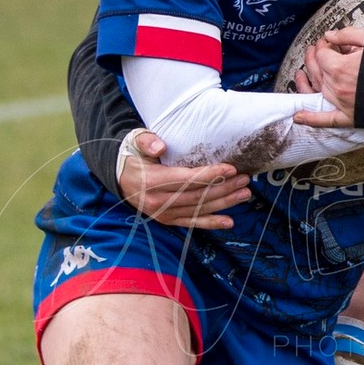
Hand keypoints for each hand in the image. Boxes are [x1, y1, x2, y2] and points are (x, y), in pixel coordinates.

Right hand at [118, 131, 249, 230]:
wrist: (119, 177)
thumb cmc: (132, 157)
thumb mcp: (135, 142)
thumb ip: (147, 141)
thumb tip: (160, 147)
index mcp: (152, 182)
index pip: (186, 180)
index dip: (210, 175)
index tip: (231, 168)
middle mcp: (159, 202)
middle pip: (198, 196)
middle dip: (224, 187)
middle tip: (244, 179)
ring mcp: (164, 214)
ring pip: (199, 209)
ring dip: (224, 203)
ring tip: (244, 194)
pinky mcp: (168, 220)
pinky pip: (192, 222)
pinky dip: (211, 223)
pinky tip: (229, 222)